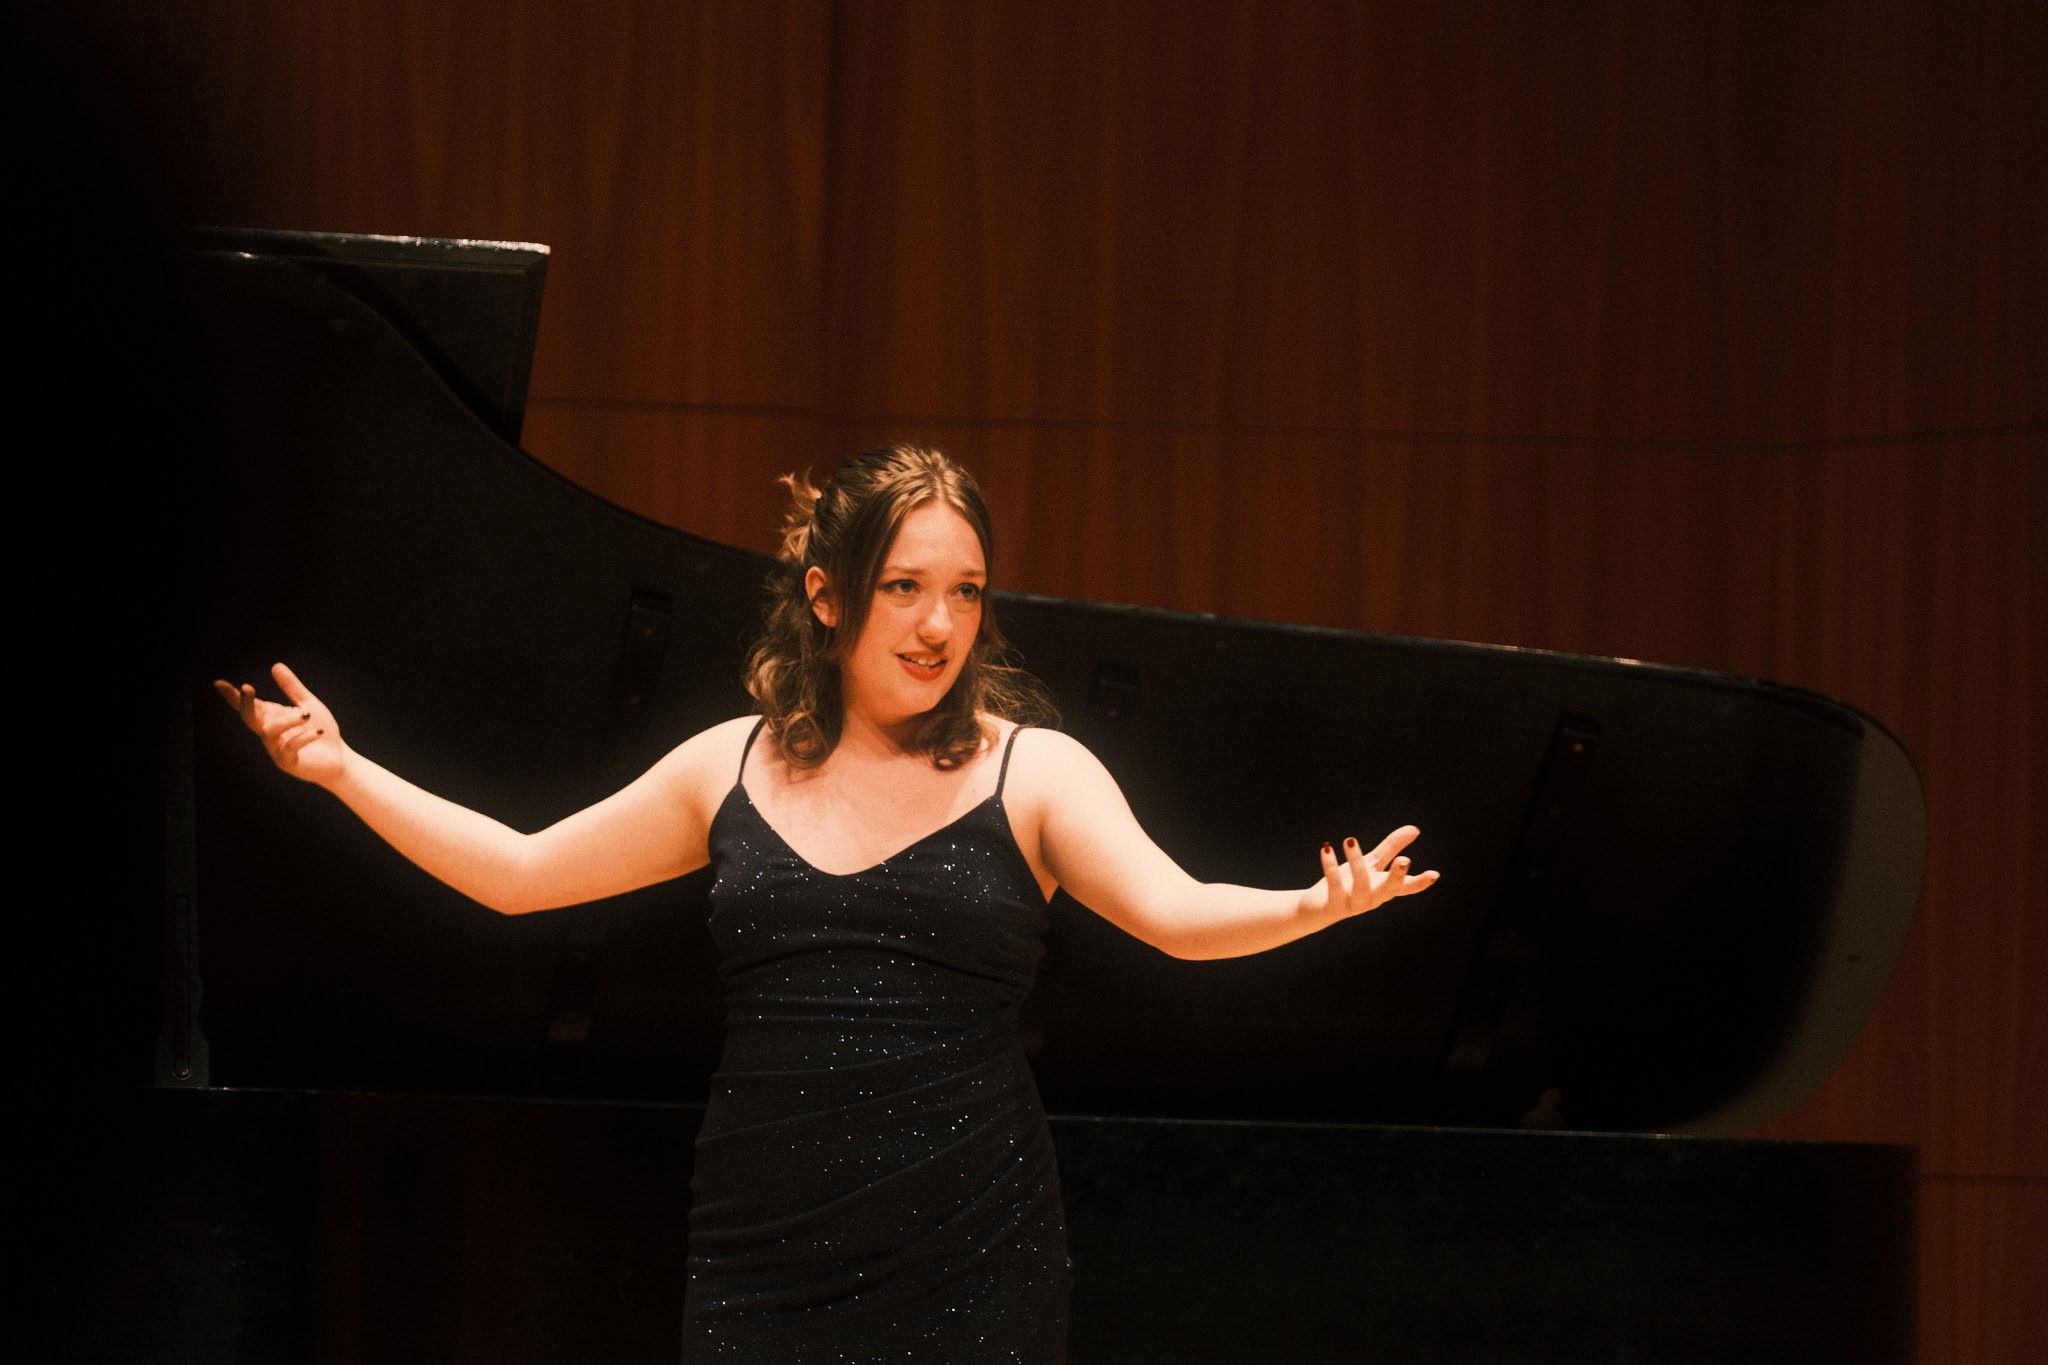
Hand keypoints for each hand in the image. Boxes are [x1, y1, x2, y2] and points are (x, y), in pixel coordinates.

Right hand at [212, 662, 349, 786]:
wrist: (339, 758)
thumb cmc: (321, 730)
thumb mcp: (308, 705)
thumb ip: (292, 688)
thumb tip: (275, 665)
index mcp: (272, 718)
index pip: (249, 706)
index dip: (233, 696)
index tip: (219, 683)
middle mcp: (270, 734)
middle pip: (249, 719)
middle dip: (245, 703)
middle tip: (248, 687)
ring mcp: (277, 750)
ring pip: (269, 731)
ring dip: (287, 720)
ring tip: (307, 714)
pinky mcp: (289, 763)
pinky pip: (290, 748)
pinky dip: (303, 737)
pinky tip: (318, 731)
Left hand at [1315, 824, 1438, 918]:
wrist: (1317, 908)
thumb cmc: (1349, 884)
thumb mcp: (1372, 864)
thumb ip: (1392, 847)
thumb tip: (1414, 829)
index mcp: (1384, 888)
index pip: (1406, 887)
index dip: (1420, 882)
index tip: (1434, 875)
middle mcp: (1372, 898)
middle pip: (1389, 889)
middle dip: (1397, 876)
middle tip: (1405, 860)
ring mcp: (1354, 903)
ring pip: (1360, 885)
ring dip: (1356, 862)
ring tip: (1350, 839)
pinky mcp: (1333, 904)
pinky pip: (1334, 884)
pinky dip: (1330, 866)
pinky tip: (1327, 849)